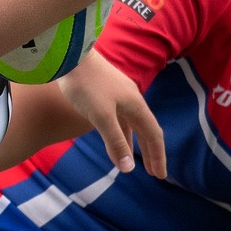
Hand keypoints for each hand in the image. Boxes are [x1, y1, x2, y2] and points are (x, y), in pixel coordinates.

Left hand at [58, 49, 165, 176]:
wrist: (70, 55)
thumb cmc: (86, 85)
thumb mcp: (101, 116)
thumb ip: (115, 141)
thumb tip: (129, 168)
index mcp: (135, 105)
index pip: (153, 135)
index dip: (158, 156)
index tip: (160, 175)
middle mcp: (131, 101)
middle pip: (146, 130)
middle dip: (151, 153)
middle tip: (155, 173)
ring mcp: (118, 96)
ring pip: (131, 126)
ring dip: (135, 144)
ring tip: (135, 162)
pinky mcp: (104, 94)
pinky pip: (118, 120)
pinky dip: (120, 134)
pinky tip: (114, 140)